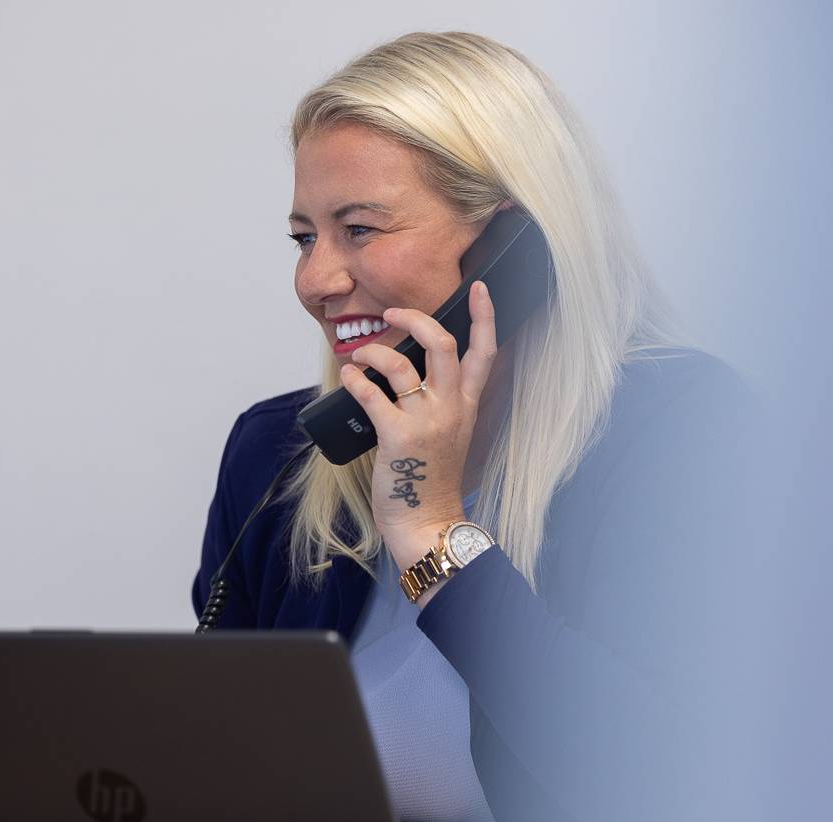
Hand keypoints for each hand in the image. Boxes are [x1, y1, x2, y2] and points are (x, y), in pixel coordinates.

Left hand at [337, 280, 498, 573]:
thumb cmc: (430, 481)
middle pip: (443, 345)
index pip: (484, 353)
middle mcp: (450, 408)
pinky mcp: (398, 435)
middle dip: (416, 319)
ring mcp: (426, 421)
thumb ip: (440, 405)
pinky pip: (372, 392)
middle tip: (394, 312)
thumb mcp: (449, 436)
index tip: (478, 288)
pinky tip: (349, 376)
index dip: (484, 316)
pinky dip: (355, 377)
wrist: (427, 521)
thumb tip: (405, 375)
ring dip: (374, 351)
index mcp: (466, 406)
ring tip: (360, 355)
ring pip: (402, 364)